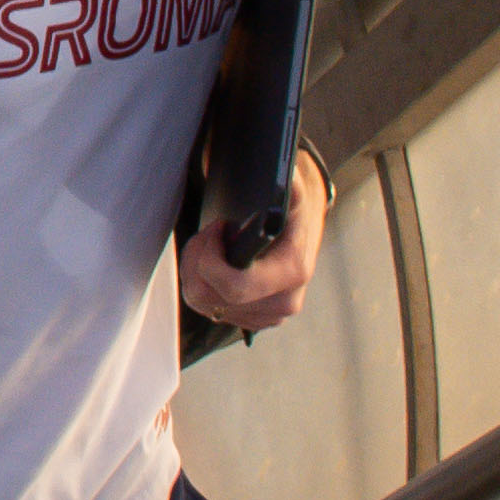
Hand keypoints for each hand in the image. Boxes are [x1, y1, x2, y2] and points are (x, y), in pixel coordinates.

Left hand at [181, 146, 330, 330]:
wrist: (304, 223)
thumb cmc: (290, 203)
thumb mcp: (292, 186)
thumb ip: (287, 182)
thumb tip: (282, 179)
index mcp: (292, 271)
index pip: (234, 285)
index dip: (210, 258)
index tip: (218, 226)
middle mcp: (284, 301)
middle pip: (208, 296)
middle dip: (197, 259)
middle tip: (209, 231)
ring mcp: (268, 315)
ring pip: (202, 302)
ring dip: (195, 270)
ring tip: (211, 243)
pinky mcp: (254, 320)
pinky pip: (208, 308)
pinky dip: (202, 283)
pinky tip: (216, 262)